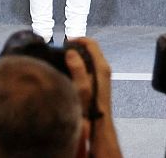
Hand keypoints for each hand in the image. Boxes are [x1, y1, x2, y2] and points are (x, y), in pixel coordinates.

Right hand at [64, 37, 120, 157]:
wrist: (99, 126)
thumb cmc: (91, 109)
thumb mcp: (82, 87)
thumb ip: (78, 69)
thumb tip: (71, 53)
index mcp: (101, 67)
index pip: (92, 43)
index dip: (78, 39)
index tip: (66, 41)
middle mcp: (103, 69)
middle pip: (90, 50)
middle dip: (77, 46)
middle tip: (62, 49)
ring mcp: (101, 76)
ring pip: (89, 58)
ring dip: (77, 56)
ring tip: (63, 58)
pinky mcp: (98, 83)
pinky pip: (88, 66)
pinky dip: (79, 64)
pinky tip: (69, 71)